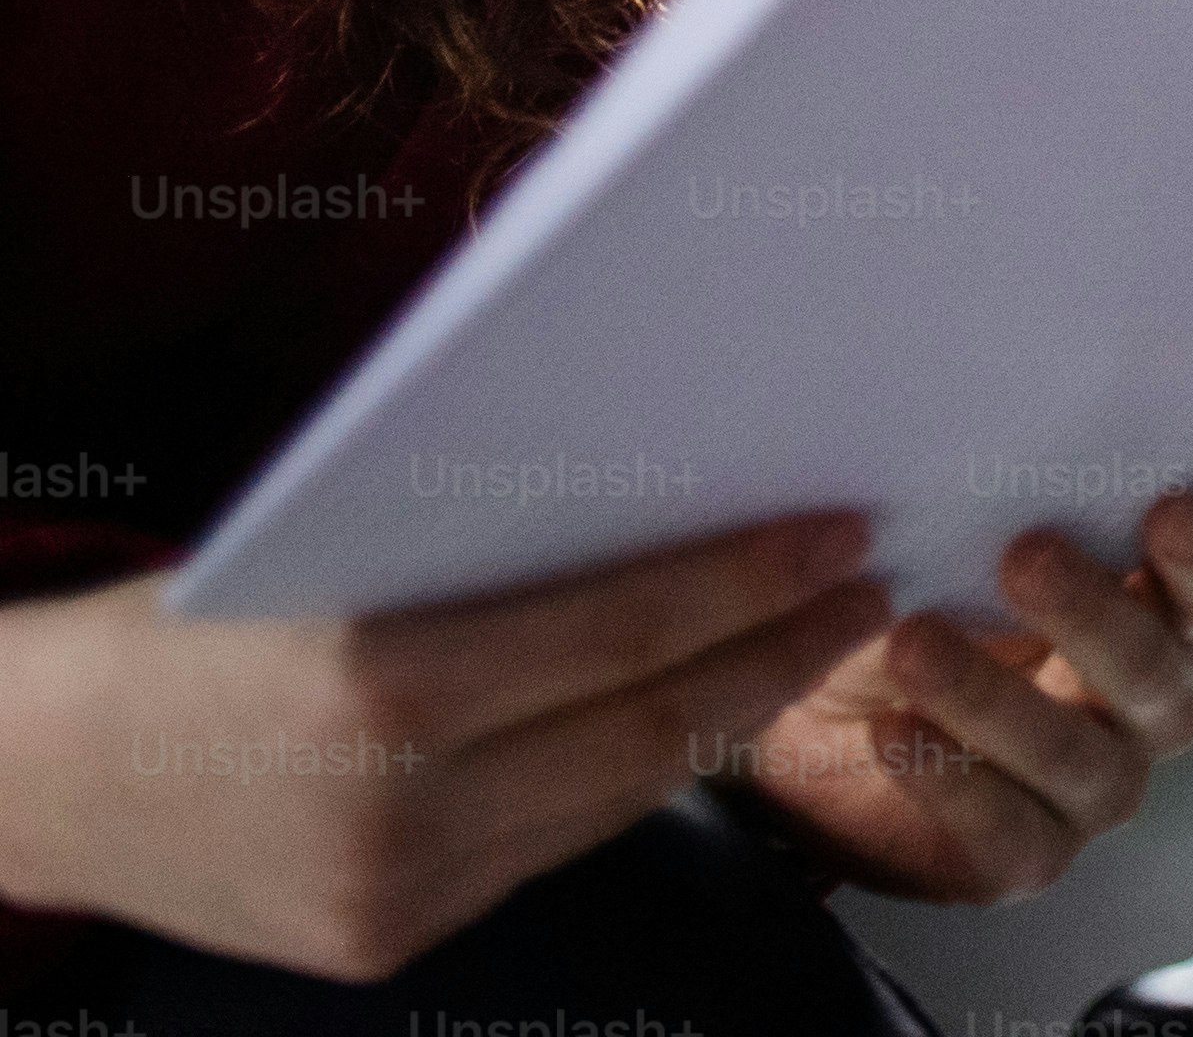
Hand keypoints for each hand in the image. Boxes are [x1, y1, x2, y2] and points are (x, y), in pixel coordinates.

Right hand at [0, 511, 890, 981]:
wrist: (27, 777)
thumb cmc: (178, 632)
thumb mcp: (326, 557)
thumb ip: (483, 548)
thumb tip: (664, 489)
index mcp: (376, 686)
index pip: (622, 633)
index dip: (747, 582)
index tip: (839, 530)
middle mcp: (394, 808)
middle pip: (647, 728)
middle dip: (777, 653)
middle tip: (869, 585)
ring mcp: (395, 895)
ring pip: (617, 797)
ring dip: (727, 719)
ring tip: (810, 640)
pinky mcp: (389, 942)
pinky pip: (552, 847)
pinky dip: (631, 777)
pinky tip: (691, 717)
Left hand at [724, 496, 1192, 902]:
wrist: (813, 728)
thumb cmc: (907, 618)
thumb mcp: (946, 556)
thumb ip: (995, 521)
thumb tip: (988, 456)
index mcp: (1150, 620)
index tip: (1163, 508)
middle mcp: (1141, 711)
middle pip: (1153, 671)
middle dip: (1091, 613)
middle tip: (1022, 556)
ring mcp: (1092, 792)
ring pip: (1075, 754)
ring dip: (994, 698)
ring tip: (914, 645)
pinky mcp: (1026, 859)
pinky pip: (1005, 830)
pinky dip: (947, 779)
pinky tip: (894, 734)